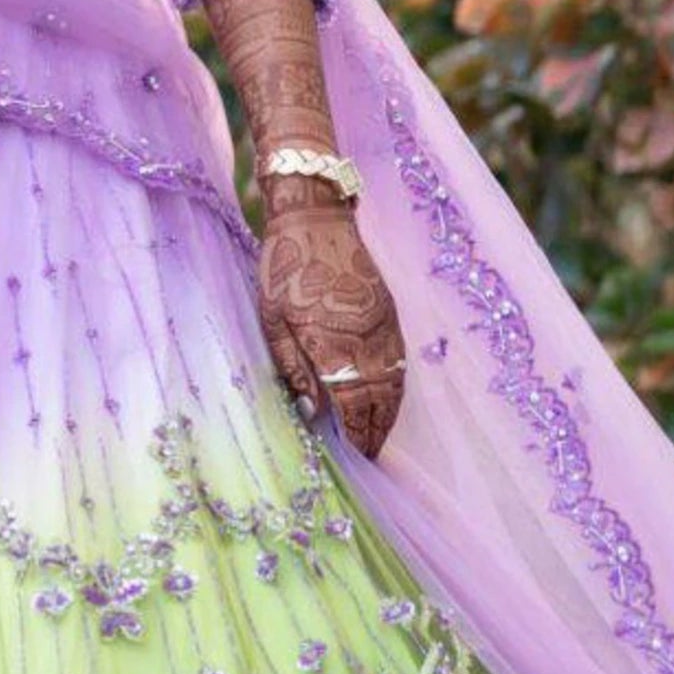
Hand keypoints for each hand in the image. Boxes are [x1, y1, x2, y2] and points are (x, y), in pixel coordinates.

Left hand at [258, 198, 401, 460]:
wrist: (317, 218)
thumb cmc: (284, 267)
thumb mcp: (272, 319)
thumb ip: (292, 366)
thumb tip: (310, 411)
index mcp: (333, 343)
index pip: (353, 403)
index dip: (357, 432)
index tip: (355, 454)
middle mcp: (366, 338)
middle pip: (380, 398)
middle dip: (377, 430)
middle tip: (370, 455)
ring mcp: (383, 325)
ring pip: (396, 382)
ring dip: (390, 412)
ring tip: (379, 434)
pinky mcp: (390, 312)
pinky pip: (400, 360)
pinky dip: (397, 386)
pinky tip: (387, 397)